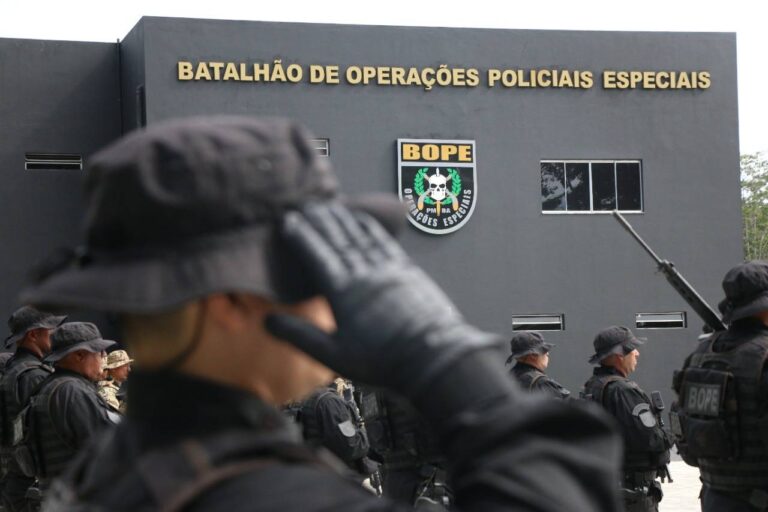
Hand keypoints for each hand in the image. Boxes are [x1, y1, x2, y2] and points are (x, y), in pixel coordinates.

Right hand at [266, 203, 499, 397]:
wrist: (433, 357)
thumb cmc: (382, 361)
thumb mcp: (335, 356)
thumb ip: (300, 336)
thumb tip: (267, 320)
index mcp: (342, 290)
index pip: (316, 254)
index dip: (301, 236)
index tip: (289, 220)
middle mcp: (363, 271)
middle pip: (337, 238)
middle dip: (320, 220)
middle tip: (307, 205)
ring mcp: (387, 267)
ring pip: (359, 235)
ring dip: (343, 218)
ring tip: (331, 207)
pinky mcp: (406, 270)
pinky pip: (383, 240)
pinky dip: (369, 226)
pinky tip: (363, 220)